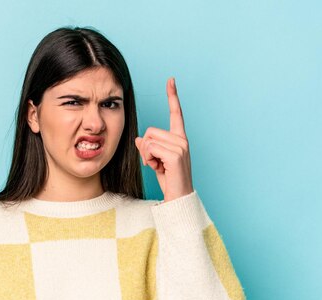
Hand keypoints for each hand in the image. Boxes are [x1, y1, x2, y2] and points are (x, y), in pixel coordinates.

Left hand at [134, 77, 193, 202]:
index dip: (172, 96)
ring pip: (149, 140)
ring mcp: (181, 146)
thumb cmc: (169, 180)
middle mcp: (182, 140)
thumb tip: (139, 138)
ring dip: (147, 155)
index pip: (176, 113)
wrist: (178, 197)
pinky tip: (158, 168)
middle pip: (150, 131)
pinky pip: (150, 148)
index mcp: (179, 138)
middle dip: (145, 148)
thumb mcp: (155, 161)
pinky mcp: (175, 154)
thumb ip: (148, 147)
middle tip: (155, 162)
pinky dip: (149, 159)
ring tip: (157, 166)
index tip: (171, 80)